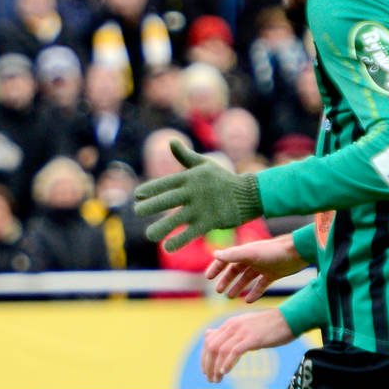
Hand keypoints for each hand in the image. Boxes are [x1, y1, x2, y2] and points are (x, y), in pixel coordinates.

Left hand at [134, 140, 263, 252]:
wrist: (251, 194)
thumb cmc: (223, 179)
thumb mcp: (205, 164)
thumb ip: (185, 156)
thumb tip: (170, 141)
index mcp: (190, 178)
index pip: (165, 183)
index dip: (150, 190)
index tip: (137, 196)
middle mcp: (193, 192)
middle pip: (166, 200)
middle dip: (149, 207)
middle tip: (137, 212)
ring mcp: (201, 208)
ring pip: (176, 219)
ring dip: (161, 228)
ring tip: (150, 236)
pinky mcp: (210, 221)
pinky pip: (191, 233)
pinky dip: (179, 241)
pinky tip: (167, 247)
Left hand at [201, 308, 295, 382]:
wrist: (289, 318)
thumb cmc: (269, 325)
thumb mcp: (244, 326)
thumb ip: (228, 332)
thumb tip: (209, 334)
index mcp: (229, 324)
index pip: (209, 341)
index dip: (204, 357)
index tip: (205, 370)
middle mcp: (232, 326)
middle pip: (211, 347)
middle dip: (208, 365)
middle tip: (210, 378)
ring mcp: (242, 332)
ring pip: (221, 351)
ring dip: (216, 367)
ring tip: (216, 379)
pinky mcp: (253, 338)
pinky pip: (235, 351)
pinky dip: (227, 363)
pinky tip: (225, 372)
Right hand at [206, 235, 306, 302]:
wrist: (298, 252)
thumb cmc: (274, 251)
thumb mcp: (251, 253)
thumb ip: (232, 255)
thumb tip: (214, 254)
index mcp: (244, 253)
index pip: (226, 260)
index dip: (216, 268)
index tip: (208, 277)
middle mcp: (252, 259)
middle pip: (235, 271)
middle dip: (226, 280)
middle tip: (219, 291)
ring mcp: (262, 267)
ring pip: (246, 279)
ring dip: (238, 287)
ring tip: (230, 297)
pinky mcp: (272, 274)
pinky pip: (260, 285)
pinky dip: (254, 292)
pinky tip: (249, 300)